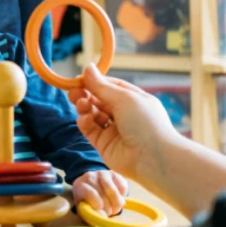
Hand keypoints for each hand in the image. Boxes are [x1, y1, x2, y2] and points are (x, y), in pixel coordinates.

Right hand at [68, 64, 181, 181]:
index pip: (111, 87)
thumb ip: (101, 86)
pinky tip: (84, 118)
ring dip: (84, 107)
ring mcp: (114, 130)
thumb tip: (87, 68)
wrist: (153, 159)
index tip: (80, 78)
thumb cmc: (145, 123)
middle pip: (99, 100)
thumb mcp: (123, 98)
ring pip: (93, 115)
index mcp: (134, 100)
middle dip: (86, 94)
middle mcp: (124, 114)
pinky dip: (85, 123)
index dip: (96, 82)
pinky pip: (91, 130)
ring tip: (80, 103)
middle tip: (72, 91)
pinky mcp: (104, 144)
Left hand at [72, 170, 128, 216]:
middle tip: (108, 213)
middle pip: (103, 195)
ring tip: (114, 209)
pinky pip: (122, 188)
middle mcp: (89, 176)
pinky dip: (122, 197)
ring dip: (116, 204)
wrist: (93, 189)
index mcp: (79, 186)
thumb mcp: (84, 210)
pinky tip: (116, 199)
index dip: (98, 206)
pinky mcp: (114, 174)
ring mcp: (102, 173)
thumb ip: (90, 215)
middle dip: (107, 208)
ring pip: (114, 192)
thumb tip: (101, 216)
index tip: (102, 214)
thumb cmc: (88, 203)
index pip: (90, 194)